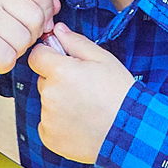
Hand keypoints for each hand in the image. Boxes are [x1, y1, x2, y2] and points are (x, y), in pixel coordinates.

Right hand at [0, 0, 60, 76]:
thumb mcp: (17, 7)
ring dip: (17, 51)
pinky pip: (8, 57)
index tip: (31, 18)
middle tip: (12, 36)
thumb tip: (55, 8)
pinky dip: (3, 64)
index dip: (46, 6)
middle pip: (36, 16)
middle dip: (31, 34)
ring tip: (1, 44)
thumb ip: (41, 2)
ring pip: (24, 39)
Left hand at [28, 24, 133, 163]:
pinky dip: (59, 123)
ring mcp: (48, 118)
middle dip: (57, 80)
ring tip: (86, 107)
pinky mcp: (49, 137)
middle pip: (44, 80)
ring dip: (59, 102)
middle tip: (83, 88)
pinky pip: (48, 123)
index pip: (36, 56)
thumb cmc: (119, 94)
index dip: (49, 55)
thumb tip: (58, 30)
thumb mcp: (103, 59)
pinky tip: (80, 122)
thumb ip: (76, 42)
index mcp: (60, 72)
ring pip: (47, 102)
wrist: (130, 132)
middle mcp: (49, 95)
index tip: (62, 61)